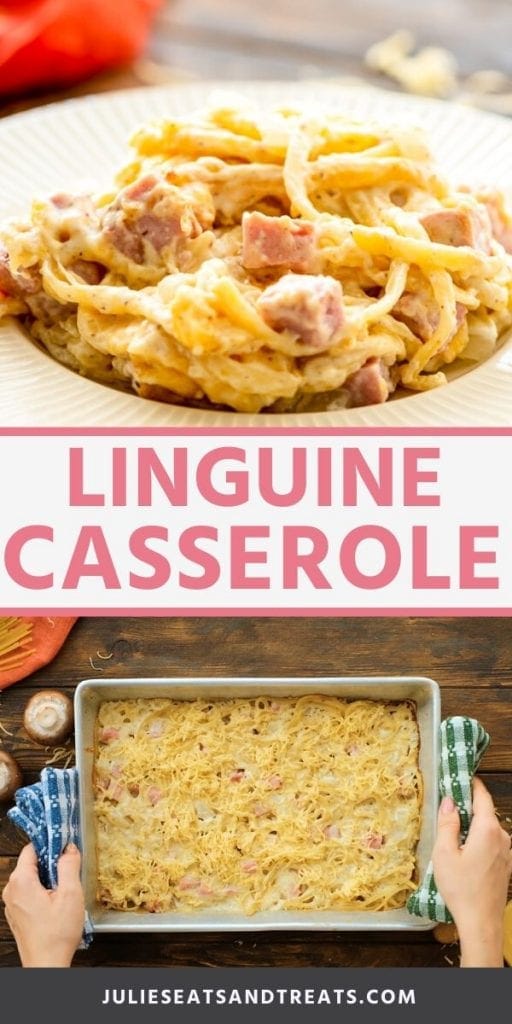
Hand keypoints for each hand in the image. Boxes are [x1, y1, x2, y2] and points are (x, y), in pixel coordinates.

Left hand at [2, 842, 83, 966]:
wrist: (47, 965)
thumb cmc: (57, 935)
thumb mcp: (70, 894)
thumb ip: (69, 866)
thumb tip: (69, 848)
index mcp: (21, 881)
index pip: (31, 848)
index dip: (50, 843)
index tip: (64, 844)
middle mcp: (11, 890)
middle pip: (31, 863)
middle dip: (51, 863)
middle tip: (69, 869)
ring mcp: (12, 904)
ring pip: (31, 879)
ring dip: (48, 879)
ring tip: (65, 890)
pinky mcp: (17, 915)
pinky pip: (29, 893)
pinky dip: (42, 892)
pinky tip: (57, 903)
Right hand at [432, 777, 511, 966]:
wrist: (481, 923)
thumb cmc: (461, 889)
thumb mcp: (444, 854)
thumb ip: (447, 824)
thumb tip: (449, 802)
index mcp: (488, 830)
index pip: (482, 797)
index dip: (471, 784)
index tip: (459, 775)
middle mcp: (503, 837)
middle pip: (485, 812)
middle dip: (468, 807)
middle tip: (448, 804)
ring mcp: (507, 853)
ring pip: (489, 829)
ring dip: (473, 826)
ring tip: (451, 832)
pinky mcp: (505, 865)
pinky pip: (492, 844)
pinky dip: (479, 840)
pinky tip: (464, 851)